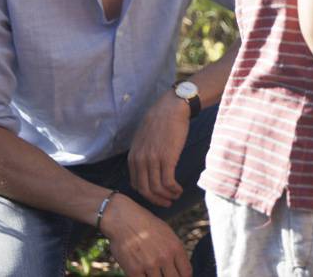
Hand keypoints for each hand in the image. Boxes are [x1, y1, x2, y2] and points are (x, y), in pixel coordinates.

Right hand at [100, 192, 191, 275]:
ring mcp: (149, 264)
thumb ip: (174, 251)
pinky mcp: (134, 270)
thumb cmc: (146, 225)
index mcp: (175, 247)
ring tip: (152, 272)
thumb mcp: (167, 233)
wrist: (124, 219)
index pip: (186, 272)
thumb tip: (180, 268)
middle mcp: (164, 257)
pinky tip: (142, 273)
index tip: (177, 275)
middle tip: (164, 274)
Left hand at [127, 92, 188, 206]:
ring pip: (157, 188)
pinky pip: (168, 182)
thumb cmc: (160, 121)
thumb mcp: (143, 138)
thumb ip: (142, 154)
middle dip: (156, 200)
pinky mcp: (167, 159)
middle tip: (167, 203)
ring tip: (176, 196)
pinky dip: (174, 189)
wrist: (171, 108)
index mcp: (133, 157)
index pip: (136, 184)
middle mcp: (140, 161)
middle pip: (145, 190)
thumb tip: (147, 167)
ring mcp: (153, 160)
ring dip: (167, 196)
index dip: (147, 194)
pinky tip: (180, 189)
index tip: (156, 196)